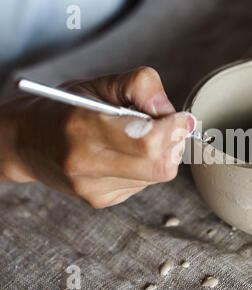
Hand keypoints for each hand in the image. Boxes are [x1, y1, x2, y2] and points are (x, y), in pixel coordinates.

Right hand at [0, 67, 195, 207]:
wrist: (26, 142)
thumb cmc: (64, 108)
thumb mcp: (99, 84)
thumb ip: (141, 86)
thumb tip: (176, 114)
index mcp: (83, 126)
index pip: (148, 141)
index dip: (175, 129)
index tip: (182, 118)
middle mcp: (86, 163)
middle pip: (160, 165)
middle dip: (173, 144)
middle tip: (166, 126)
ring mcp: (92, 188)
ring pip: (156, 176)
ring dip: (161, 155)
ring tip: (139, 138)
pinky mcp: (99, 200)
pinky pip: (144, 184)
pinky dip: (146, 168)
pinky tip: (125, 155)